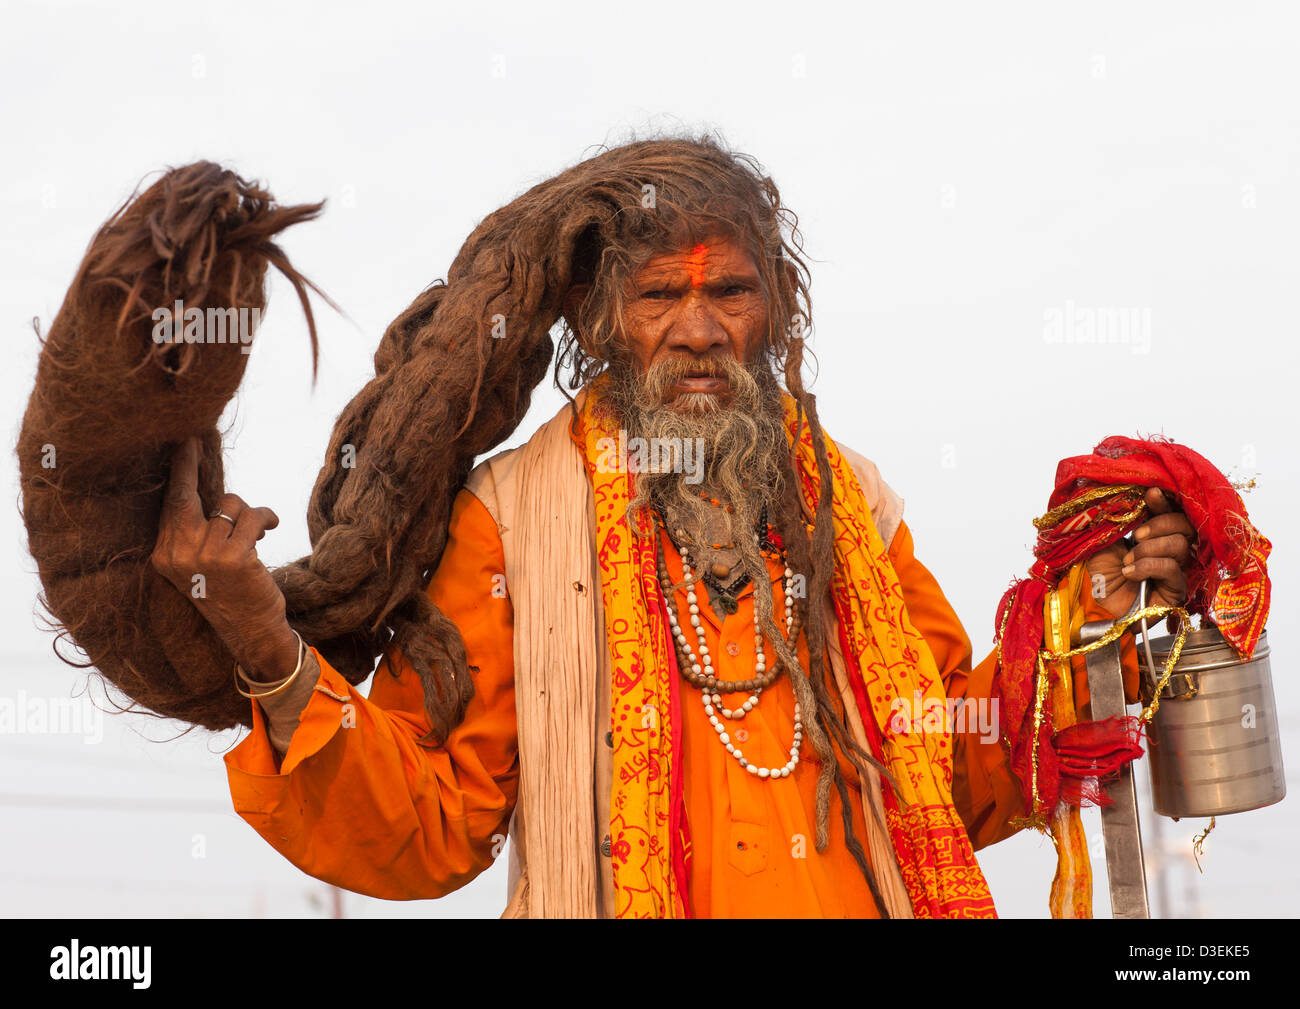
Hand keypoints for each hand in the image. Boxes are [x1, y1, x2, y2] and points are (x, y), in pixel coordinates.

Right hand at [150, 436, 300, 681]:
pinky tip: (269, 529)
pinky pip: (252, 518)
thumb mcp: (201, 564)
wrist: (250, 631)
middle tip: (195, 439)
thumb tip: (210, 493)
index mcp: (164, 555)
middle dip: (190, 464)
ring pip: (230, 506)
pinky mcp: (233, 557)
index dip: (178, 473)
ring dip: (249, 514)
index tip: (181, 445)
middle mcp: (178, 554)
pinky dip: (265, 518)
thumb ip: (197, 532)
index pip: (170, 505)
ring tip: (256, 531)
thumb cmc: (230, 592)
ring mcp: (204, 556)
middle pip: (186, 495)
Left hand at [1085, 488, 1196, 619]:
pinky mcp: (1175, 592)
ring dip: (1150, 549)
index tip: (1152, 494)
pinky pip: (1172, 570)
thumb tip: (1132, 496)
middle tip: (1137, 536)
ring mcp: (1174, 572)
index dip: (1165, 502)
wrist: (1089, 605)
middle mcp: (1168, 552)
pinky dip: (1149, 567)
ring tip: (1127, 561)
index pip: (1171, 513)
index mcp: (1153, 536)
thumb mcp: (1104, 540)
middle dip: (1160, 525)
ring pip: (1181, 546)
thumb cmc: (1096, 575)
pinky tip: (1130, 573)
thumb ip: (1121, 520)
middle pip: (1185, 527)